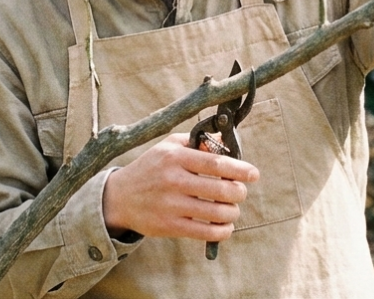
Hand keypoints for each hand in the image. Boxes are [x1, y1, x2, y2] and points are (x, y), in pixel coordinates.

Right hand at [102, 133, 258, 240]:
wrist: (120, 197)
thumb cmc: (150, 167)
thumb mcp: (169, 146)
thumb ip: (196, 141)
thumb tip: (224, 141)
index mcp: (175, 157)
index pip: (216, 163)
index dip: (240, 169)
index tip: (253, 174)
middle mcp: (173, 180)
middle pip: (220, 189)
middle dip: (239, 192)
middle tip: (241, 192)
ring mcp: (171, 205)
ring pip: (216, 212)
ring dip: (232, 212)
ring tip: (232, 209)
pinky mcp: (169, 226)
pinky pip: (204, 232)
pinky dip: (222, 231)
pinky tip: (225, 226)